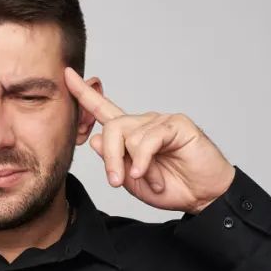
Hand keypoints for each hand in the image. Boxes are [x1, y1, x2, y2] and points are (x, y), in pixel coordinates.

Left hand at [63, 67, 235, 213]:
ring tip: (151, 181)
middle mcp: (144, 123)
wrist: (204, 196)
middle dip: (110, 158)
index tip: (66, 74)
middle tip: (116, 182)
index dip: (84, 93)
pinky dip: (145, 160)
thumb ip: (113, 162)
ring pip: (128, 135)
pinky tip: (152, 175)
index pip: (103, 109)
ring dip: (133, 165)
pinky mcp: (177, 124)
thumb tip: (94, 138)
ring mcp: (161, 121)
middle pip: (111, 127)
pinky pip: (148, 138)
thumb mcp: (132, 181)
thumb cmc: (172, 187)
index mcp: (131, 135)